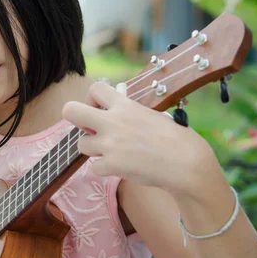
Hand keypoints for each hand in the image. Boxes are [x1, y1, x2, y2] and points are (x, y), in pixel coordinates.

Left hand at [62, 81, 224, 196]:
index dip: (92, 99)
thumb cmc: (175, 139)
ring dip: (93, 149)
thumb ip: (130, 110)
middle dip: (75, 119)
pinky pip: (93, 167)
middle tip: (90, 128)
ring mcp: (110, 144)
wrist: (187, 164)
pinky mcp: (112, 165)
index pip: (94, 88)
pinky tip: (120, 167)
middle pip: (70, 110)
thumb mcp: (152, 114)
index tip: (100, 109)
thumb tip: (117, 101)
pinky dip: (104, 169)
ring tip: (111, 151)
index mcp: (125, 105)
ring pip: (80, 144)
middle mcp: (113, 122)